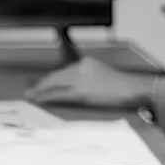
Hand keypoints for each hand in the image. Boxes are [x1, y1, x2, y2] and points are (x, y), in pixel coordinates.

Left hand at [24, 57, 152, 110]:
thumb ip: (90, 81)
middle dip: (42, 85)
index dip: (50, 80)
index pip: (63, 72)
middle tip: (31, 92)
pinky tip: (39, 101)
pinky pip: (59, 95)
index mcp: (86, 63)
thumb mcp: (104, 78)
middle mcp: (81, 67)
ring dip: (41, 92)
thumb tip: (77, 91)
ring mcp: (80, 79)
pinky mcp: (80, 91)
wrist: (133, 90)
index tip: (41, 86)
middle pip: (56, 77)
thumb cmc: (123, 89)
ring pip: (54, 85)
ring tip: (31, 98)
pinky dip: (47, 98)